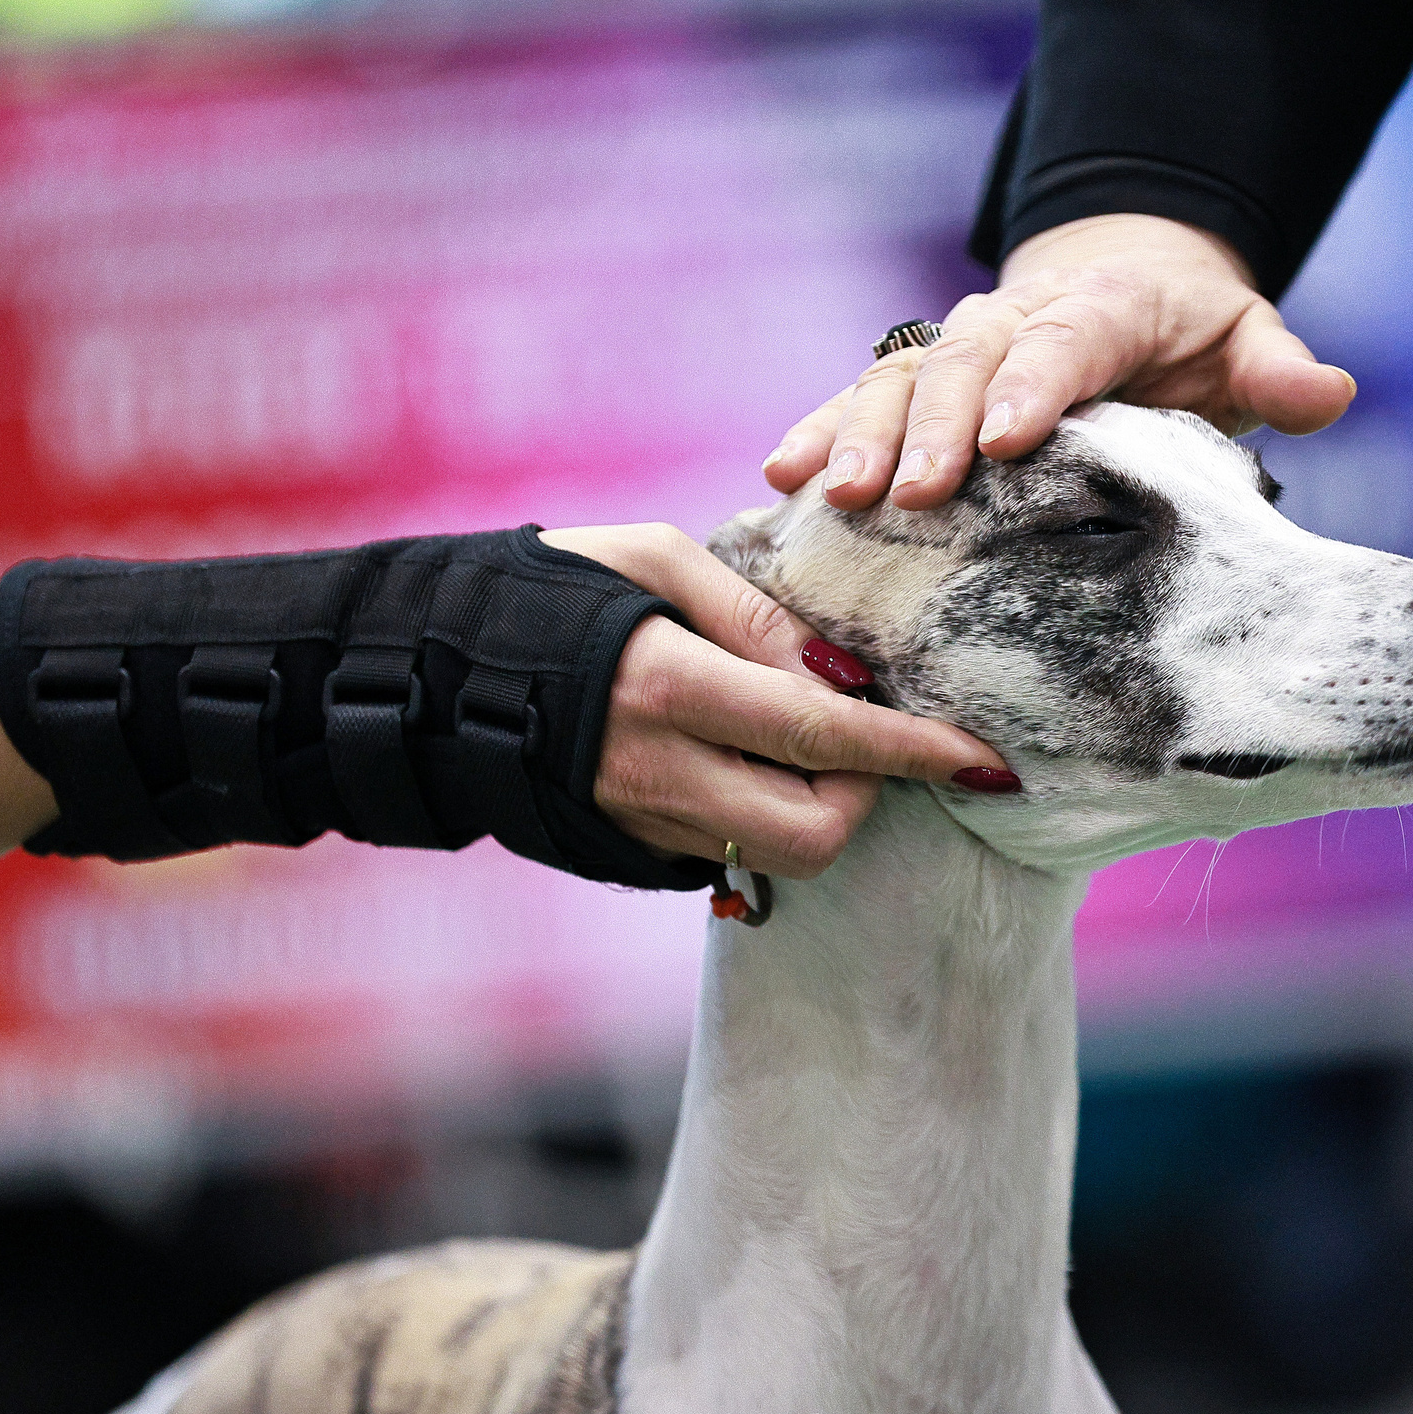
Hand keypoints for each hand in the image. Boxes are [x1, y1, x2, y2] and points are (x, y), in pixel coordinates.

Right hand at [538, 524, 1008, 877]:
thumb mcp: (651, 559)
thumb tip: (846, 675)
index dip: (916, 752)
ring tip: (800, 741)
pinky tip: (750, 763)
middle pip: (818, 830)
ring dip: (819, 806)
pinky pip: (732, 851)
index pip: (825, 736)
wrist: (426, 673)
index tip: (987, 760)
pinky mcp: (632, 848)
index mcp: (670, 688)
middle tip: (856, 731)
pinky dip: (767, 813)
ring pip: (781, 854)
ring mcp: (644, 822)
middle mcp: (661, 773)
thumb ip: (757, 614)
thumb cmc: (546, 592)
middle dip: (866, 790)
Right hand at [763, 213, 1358, 510]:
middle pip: (967, 362)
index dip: (1035, 386)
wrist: (1119, 274)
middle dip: (936, 426)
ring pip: (900, 378)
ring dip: (862, 433)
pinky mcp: (918, 380)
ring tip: (833, 492)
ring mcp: (959, 347)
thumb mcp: (1245, 338)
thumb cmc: (1187, 329)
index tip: (1008, 440)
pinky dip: (821, 431)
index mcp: (1103, 307)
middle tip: (915, 492)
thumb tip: (1329, 393)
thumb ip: (1278, 370)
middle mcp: (1016, 319)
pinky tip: (784, 478)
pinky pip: (861, 398)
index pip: (1067, 342)